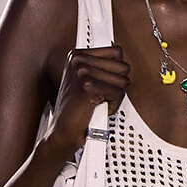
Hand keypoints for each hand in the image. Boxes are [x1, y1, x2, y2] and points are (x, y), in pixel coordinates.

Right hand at [45, 45, 130, 161]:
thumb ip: (102, 67)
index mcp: (77, 55)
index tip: (103, 85)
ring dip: (114, 97)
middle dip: (117, 86)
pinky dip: (113, 107)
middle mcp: (78, 60)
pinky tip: (97, 109)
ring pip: (123, 81)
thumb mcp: (87, 82)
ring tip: (96, 103)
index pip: (117, 52)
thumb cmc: (76, 112)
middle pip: (123, 66)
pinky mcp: (88, 86)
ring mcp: (82, 72)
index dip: (116, 73)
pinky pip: (119, 94)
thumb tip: (122, 60)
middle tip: (99, 97)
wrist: (62, 134)